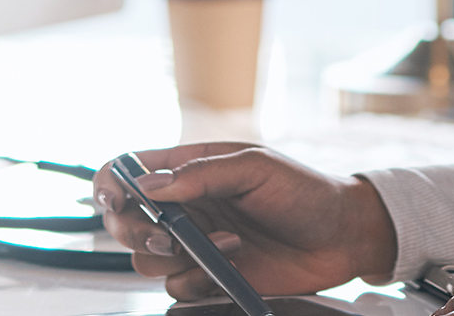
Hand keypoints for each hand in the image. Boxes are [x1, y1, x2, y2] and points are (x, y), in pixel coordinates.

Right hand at [92, 143, 396, 299]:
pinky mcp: (209, 276)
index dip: (110, 182)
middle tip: (167, 232)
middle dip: (134, 228)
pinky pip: (175, 286)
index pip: (130, 170)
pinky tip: (230, 265)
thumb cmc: (306, 192)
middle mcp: (185, 206)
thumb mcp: (256, 167)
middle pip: (125, 220)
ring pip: (145, 257)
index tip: (114, 198)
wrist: (343, 237)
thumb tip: (151, 186)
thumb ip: (200, 174)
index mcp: (190, 168)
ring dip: (176, 255)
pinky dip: (195, 281)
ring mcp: (195, 242)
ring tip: (224, 242)